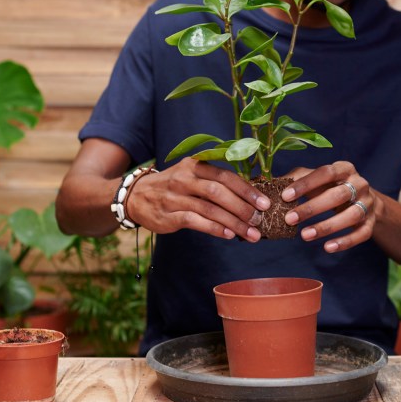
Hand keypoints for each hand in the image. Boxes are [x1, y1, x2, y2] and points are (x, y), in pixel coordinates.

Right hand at [125, 158, 270, 241]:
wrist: (136, 196)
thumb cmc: (173, 188)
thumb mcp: (191, 176)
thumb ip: (215, 183)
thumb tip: (249, 198)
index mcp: (195, 166)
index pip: (225, 176)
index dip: (246, 190)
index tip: (264, 203)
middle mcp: (185, 179)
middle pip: (218, 192)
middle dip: (243, 207)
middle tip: (260, 219)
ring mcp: (175, 197)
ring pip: (209, 209)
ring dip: (233, 222)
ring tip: (251, 233)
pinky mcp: (168, 215)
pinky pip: (195, 221)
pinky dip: (214, 228)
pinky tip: (228, 235)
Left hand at [281, 161, 377, 252]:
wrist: (361, 200)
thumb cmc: (330, 187)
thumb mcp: (315, 179)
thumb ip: (296, 179)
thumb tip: (270, 184)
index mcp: (344, 169)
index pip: (325, 173)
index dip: (305, 184)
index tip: (285, 196)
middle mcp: (360, 184)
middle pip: (339, 195)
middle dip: (312, 208)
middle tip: (289, 219)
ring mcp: (368, 204)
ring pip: (351, 215)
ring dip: (327, 226)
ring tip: (304, 235)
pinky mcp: (371, 223)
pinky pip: (361, 234)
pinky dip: (345, 242)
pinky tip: (327, 248)